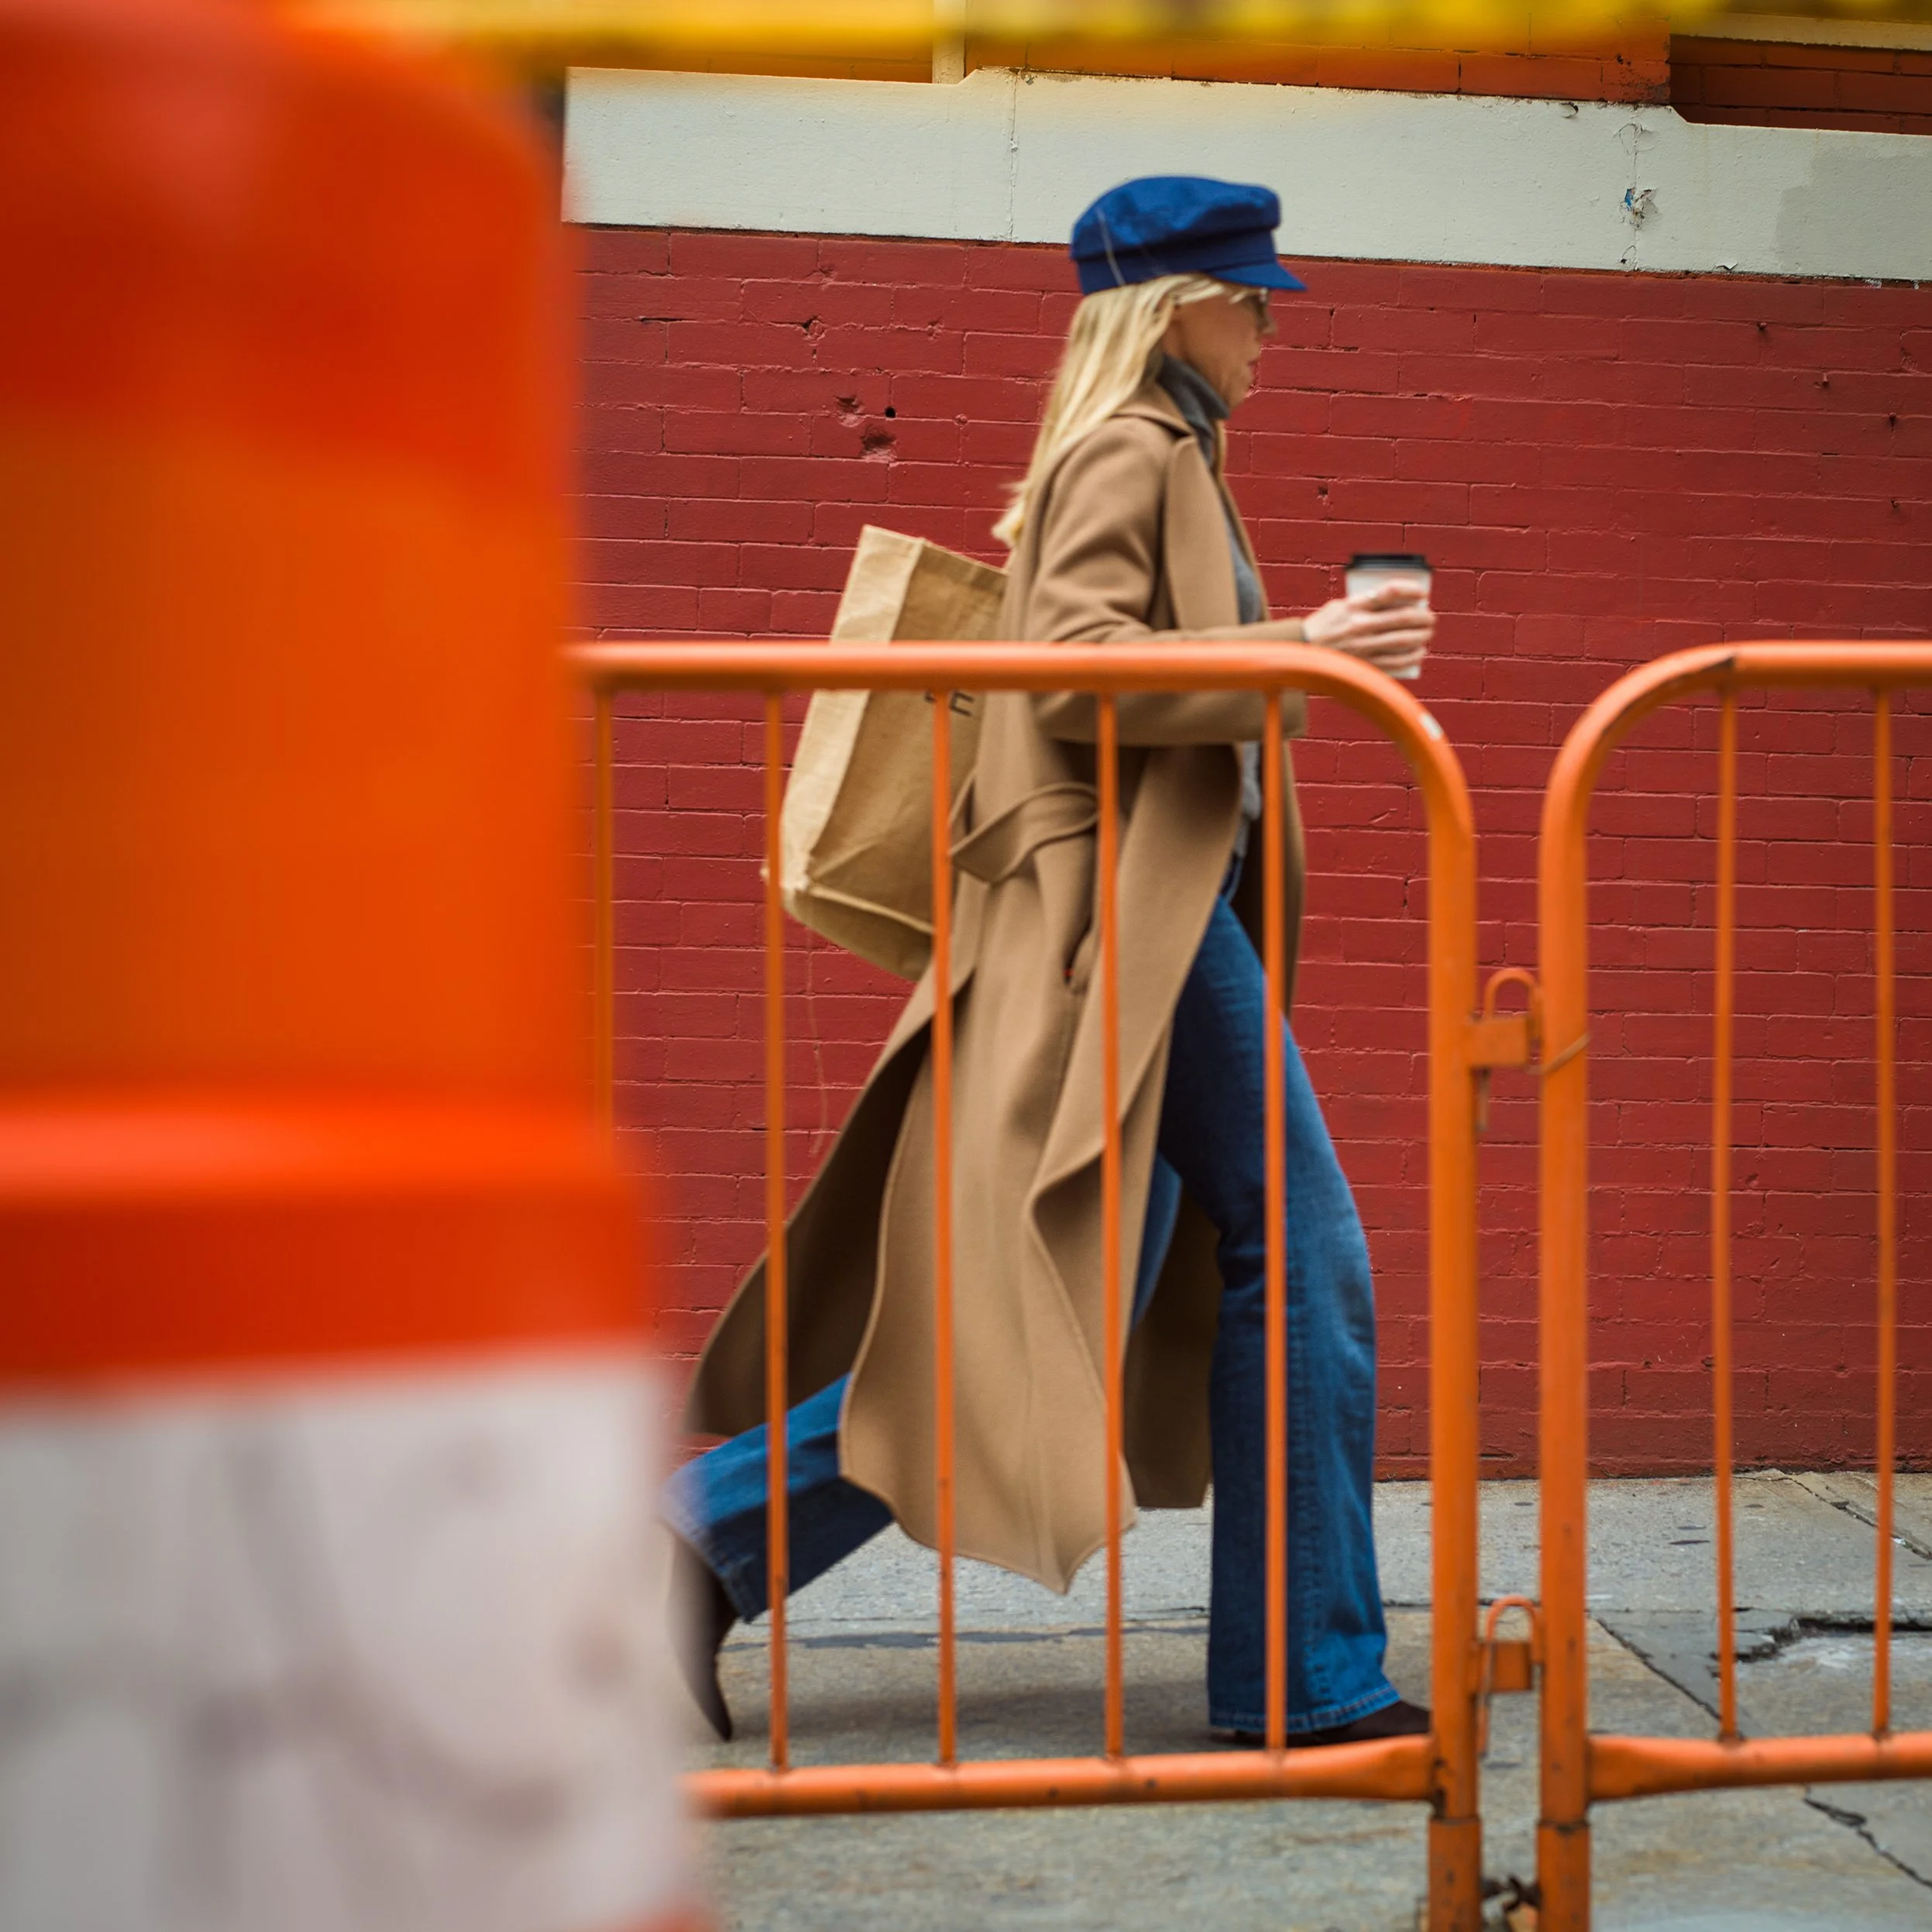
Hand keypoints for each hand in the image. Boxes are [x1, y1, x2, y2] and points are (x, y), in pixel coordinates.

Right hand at [1302, 582, 1433, 677]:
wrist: (1301, 652)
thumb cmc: (1322, 626)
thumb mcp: (1338, 606)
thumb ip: (1363, 603)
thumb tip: (1394, 603)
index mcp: (1353, 606)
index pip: (1390, 592)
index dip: (1410, 590)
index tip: (1422, 593)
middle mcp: (1360, 626)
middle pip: (1402, 618)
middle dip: (1422, 617)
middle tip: (1430, 617)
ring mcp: (1362, 647)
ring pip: (1402, 640)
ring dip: (1421, 636)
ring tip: (1427, 634)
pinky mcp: (1363, 665)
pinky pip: (1395, 662)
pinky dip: (1411, 658)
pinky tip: (1419, 653)